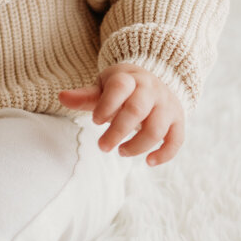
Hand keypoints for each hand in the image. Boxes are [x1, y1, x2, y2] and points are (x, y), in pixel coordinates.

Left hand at [58, 63, 184, 166]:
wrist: (155, 79)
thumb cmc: (123, 87)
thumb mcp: (104, 86)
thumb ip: (85, 96)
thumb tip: (61, 97)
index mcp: (130, 78)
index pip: (120, 87)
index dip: (106, 105)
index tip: (95, 121)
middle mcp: (151, 90)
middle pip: (137, 111)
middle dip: (117, 131)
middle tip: (102, 146)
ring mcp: (166, 105)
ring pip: (156, 129)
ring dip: (137, 146)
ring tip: (121, 152)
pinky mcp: (178, 120)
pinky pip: (177, 139)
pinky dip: (165, 154)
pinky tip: (148, 162)